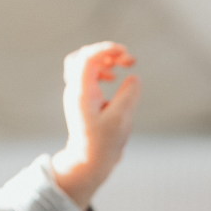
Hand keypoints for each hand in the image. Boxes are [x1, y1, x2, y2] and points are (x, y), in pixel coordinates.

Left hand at [51, 42, 140, 210]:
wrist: (88, 161)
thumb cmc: (103, 143)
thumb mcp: (121, 119)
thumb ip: (128, 95)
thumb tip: (134, 77)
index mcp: (81, 91)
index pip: (87, 58)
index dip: (106, 49)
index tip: (125, 52)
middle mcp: (76, 89)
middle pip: (84, 57)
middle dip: (107, 52)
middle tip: (129, 59)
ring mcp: (78, 94)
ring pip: (86, 64)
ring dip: (106, 60)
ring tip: (127, 64)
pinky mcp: (84, 99)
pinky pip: (89, 75)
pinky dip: (103, 70)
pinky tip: (115, 77)